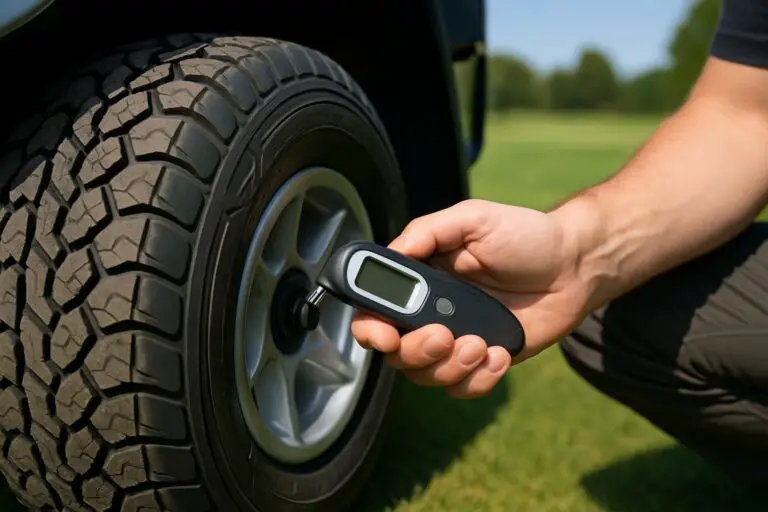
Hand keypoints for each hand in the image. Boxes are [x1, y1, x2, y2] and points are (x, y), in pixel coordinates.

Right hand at [350, 199, 592, 397]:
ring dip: (450, 367)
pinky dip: (479, 379)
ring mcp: (456, 340)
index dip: (370, 328)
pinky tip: (501, 354)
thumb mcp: (473, 218)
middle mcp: (429, 313)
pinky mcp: (483, 361)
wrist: (574, 265)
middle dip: (416, 350)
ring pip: (427, 376)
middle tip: (446, 334)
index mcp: (420, 279)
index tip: (385, 335)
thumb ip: (428, 231)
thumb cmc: (524, 235)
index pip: (375, 310)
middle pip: (396, 353)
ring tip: (482, 345)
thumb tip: (393, 253)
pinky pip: (464, 388)